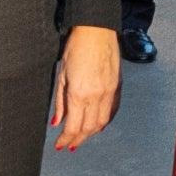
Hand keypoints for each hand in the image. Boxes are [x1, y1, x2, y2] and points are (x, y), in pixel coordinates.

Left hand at [50, 25, 120, 150]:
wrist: (97, 30)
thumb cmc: (76, 47)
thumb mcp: (62, 75)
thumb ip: (60, 101)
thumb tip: (57, 121)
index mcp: (79, 93)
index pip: (73, 127)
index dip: (66, 139)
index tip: (60, 145)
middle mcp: (96, 96)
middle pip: (88, 128)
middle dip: (78, 140)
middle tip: (69, 145)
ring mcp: (109, 92)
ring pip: (102, 123)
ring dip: (91, 133)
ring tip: (81, 137)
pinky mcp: (117, 86)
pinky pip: (112, 111)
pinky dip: (105, 121)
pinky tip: (98, 125)